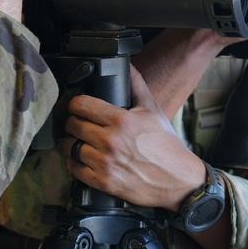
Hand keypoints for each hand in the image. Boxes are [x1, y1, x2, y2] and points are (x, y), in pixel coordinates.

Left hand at [63, 66, 207, 210]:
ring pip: (70, 147)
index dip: (76, 103)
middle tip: (80, 124)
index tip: (79, 106)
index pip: (80, 105)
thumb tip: (128, 66)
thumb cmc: (166, 145)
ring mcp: (105, 163)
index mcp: (121, 120)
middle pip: (72, 125)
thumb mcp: (153, 110)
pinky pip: (74, 169)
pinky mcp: (103, 182)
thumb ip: (137, 85)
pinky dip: (75, 163)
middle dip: (74, 122)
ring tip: (82, 141)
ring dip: (74, 143)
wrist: (177, 180)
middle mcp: (110, 141)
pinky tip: (84, 159)